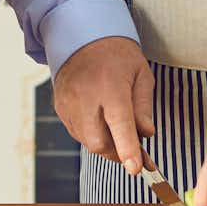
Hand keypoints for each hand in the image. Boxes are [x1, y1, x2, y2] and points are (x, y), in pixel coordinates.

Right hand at [51, 36, 155, 173]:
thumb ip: (144, 107)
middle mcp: (85, 97)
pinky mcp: (60, 108)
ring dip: (106, 144)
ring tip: (118, 129)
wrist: (82, 37)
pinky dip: (93, 135)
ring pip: (88, 142)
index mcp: (110, 86)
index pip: (120, 125)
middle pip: (100, 142)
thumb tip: (146, 134)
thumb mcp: (141, 74)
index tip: (136, 168)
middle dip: (119, 153)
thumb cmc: (116, 55)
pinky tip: (101, 120)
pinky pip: (78, 133)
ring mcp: (69, 104)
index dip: (128, 149)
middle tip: (135, 152)